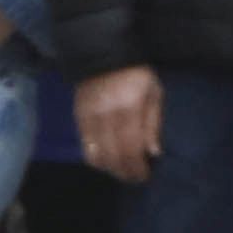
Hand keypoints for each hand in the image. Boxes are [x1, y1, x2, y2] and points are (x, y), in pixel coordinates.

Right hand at [78, 65, 162, 180]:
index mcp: (129, 109)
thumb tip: (153, 153)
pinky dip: (96, 159)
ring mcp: (90, 118)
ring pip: (96, 155)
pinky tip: (107, 161)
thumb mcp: (154, 93)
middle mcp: (107, 116)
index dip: (137, 168)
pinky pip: (85, 147)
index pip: (130, 149)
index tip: (144, 176)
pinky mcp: (78, 118)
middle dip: (125, 172)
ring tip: (121, 171)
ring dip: (110, 169)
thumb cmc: (136, 75)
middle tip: (134, 178)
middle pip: (113, 156)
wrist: (103, 55)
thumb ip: (153, 123)